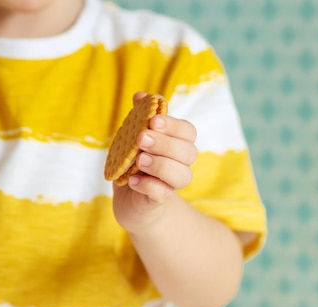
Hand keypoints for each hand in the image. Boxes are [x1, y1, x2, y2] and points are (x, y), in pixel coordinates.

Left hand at [112, 92, 197, 232]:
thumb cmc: (135, 161)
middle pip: (188, 152)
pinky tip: (132, 180)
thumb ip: (139, 117)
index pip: (188, 131)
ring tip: (139, 160)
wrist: (129, 199)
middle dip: (165, 144)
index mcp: (177, 144)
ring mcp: (171, 183)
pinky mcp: (159, 200)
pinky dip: (148, 186)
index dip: (173, 125)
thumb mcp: (133, 137)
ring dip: (160, 165)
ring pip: (182, 175)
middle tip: (142, 138)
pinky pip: (163, 194)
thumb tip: (140, 96)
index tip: (154, 121)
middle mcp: (180, 163)